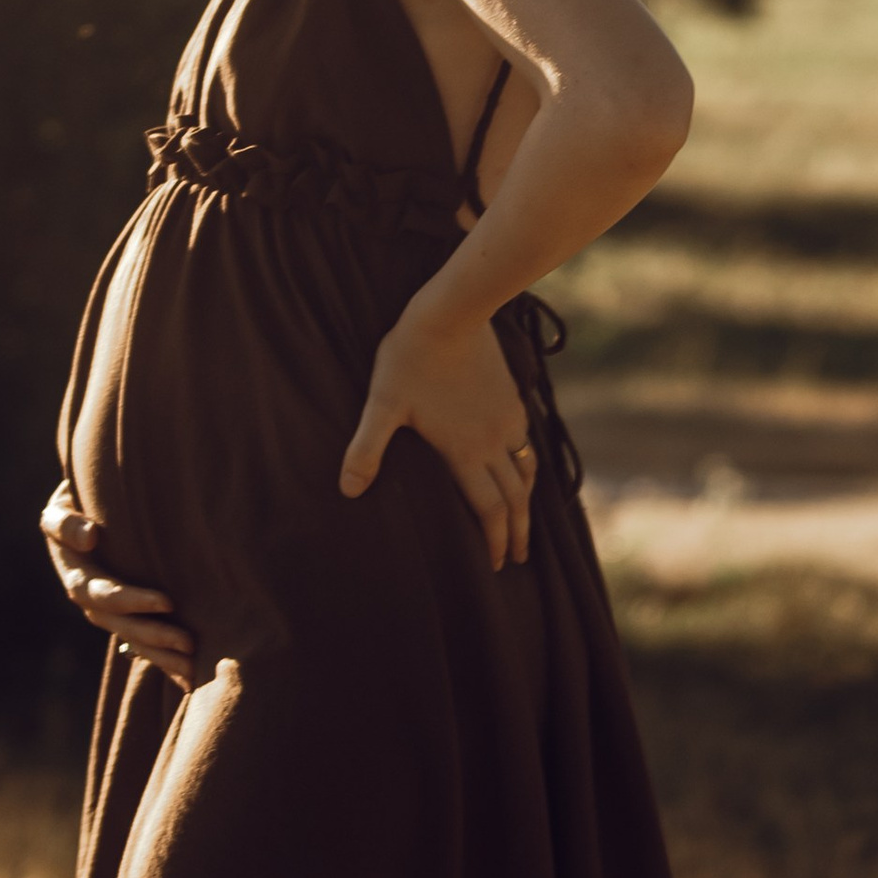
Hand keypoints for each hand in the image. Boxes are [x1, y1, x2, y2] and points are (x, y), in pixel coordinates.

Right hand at [39, 484, 195, 689]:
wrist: (89, 505)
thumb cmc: (81, 495)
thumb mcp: (64, 501)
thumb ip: (65, 520)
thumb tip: (89, 538)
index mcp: (74, 570)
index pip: (99, 592)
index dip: (130, 601)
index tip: (167, 602)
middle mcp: (87, 596)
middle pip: (119, 624)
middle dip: (153, 634)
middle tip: (189, 641)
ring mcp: (104, 610)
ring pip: (130, 639)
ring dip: (160, 655)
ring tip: (193, 665)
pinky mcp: (123, 616)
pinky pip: (140, 644)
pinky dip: (163, 661)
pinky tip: (189, 678)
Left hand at [338, 305, 537, 571]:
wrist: (452, 312)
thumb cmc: (410, 358)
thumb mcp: (382, 405)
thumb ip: (366, 449)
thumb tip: (348, 490)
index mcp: (466, 452)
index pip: (489, 509)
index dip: (495, 540)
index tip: (498, 564)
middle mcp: (495, 441)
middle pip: (515, 498)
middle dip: (518, 532)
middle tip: (519, 558)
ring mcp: (508, 419)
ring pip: (527, 471)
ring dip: (527, 500)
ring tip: (526, 518)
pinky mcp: (513, 397)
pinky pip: (528, 443)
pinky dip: (529, 466)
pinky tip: (522, 464)